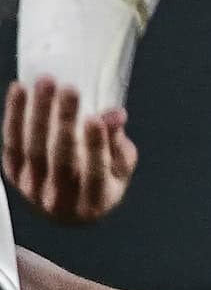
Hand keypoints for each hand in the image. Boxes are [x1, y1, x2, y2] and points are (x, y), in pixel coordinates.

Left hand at [3, 77, 138, 222]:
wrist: (67, 207)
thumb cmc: (100, 182)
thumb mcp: (121, 166)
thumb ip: (118, 142)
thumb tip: (115, 115)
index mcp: (93, 201)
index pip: (94, 174)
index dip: (95, 146)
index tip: (95, 119)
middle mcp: (59, 200)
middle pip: (59, 158)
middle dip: (64, 121)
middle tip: (70, 90)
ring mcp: (31, 188)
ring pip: (32, 148)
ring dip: (38, 111)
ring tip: (46, 82)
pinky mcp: (13, 173)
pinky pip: (11, 142)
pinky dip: (14, 115)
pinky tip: (21, 90)